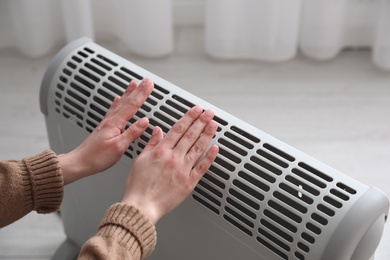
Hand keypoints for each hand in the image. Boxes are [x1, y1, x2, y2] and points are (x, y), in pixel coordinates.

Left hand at [59, 78, 153, 184]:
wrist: (80, 162)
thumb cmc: (97, 157)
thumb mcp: (119, 147)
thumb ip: (132, 133)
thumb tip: (144, 122)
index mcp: (115, 124)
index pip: (132, 105)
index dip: (142, 94)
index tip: (150, 85)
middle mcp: (110, 120)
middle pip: (127, 101)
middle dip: (138, 89)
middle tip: (147, 80)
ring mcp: (106, 122)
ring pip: (120, 103)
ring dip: (128, 93)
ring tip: (134, 84)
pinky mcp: (104, 127)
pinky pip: (113, 110)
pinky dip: (116, 102)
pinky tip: (117, 99)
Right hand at [121, 105, 218, 223]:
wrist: (142, 207)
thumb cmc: (138, 187)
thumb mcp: (140, 160)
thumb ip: (151, 144)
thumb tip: (157, 131)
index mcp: (161, 151)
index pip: (178, 129)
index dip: (189, 117)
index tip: (196, 110)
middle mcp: (173, 158)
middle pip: (190, 135)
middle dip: (201, 121)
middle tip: (209, 113)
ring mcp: (183, 170)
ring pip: (198, 148)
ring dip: (207, 134)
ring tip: (214, 124)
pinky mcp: (189, 182)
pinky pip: (202, 167)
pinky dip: (209, 157)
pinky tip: (215, 148)